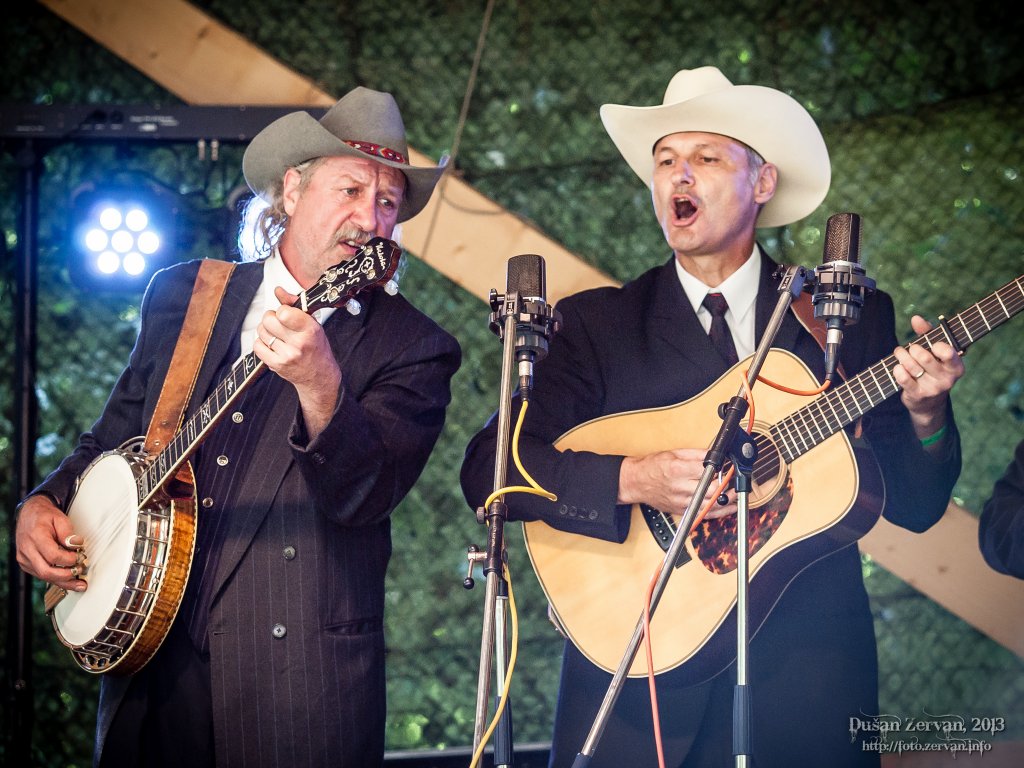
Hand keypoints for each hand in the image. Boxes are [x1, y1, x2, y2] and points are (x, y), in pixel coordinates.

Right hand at [15, 495, 87, 591]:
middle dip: (66, 575)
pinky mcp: (26, 564)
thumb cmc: (45, 516)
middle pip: (46, 571)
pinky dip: (56, 579)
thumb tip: (77, 546)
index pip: (53, 556)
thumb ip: (68, 533)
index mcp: (35, 537)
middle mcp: (27, 550)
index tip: (80, 557)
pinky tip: (69, 580)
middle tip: (81, 571)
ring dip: (63, 582)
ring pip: (43, 576)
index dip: (69, 560)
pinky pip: (41, 575)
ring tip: (80, 584)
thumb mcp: (60, 518)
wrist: (29, 514)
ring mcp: (24, 558)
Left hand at [255, 286, 342, 436]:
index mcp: (310, 330)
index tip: (286, 315)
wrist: (319, 376)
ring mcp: (286, 355)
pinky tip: (272, 345)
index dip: (282, 310)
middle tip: (279, 324)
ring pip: (261, 332)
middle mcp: (298, 343)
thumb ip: (294, 305)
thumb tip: (278, 291)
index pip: (283, 312)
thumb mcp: (312, 324)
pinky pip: (257, 346)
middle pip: (268, 320)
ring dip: (266, 330)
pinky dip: (262, 343)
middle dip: (271, 318)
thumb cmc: (316, 348)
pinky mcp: (276, 364)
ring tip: (276, 335)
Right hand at [618, 448, 737, 520]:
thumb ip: (696, 454)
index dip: (722, 468)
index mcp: (677, 470)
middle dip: (728, 485)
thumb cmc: (652, 467)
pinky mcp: (681, 510)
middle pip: (712, 490)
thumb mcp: (673, 453)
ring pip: (711, 504)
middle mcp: (680, 487)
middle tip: (735, 479)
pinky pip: (704, 514)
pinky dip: (719, 512)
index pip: (707, 470)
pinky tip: (729, 507)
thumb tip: (715, 454)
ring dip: (728, 499)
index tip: (730, 466)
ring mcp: (681, 501)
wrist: (636, 482)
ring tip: (737, 492)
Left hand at [892, 315, 964, 440]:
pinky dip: (897, 369)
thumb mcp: (934, 350)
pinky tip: (897, 366)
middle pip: (925, 357)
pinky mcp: (918, 395)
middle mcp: (947, 379)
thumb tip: (916, 318)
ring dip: (902, 356)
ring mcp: (933, 389)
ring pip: (912, 367)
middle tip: (910, 348)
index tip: (932, 344)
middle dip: (913, 349)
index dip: (936, 345)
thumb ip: (927, 332)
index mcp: (957, 366)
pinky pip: (903, 378)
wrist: (928, 402)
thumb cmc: (932, 368)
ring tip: (899, 352)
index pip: (948, 353)